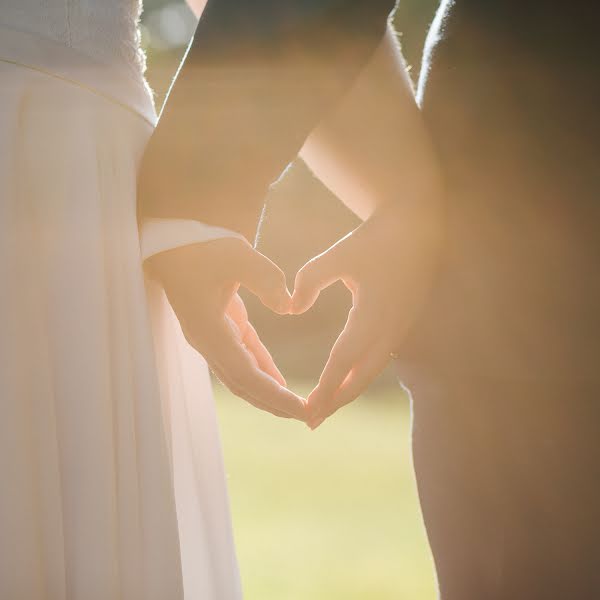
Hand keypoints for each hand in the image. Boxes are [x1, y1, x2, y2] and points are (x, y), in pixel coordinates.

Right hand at [146, 238, 306, 420]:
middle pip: (243, 384)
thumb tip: (290, 306)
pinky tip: (280, 382)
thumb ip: (266, 279)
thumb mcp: (237, 255)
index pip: (245, 375)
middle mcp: (207, 342)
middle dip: (273, 403)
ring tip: (296, 407)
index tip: (301, 408)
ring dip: (268, 392)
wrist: (175, 240)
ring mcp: (212, 337)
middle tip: (307, 416)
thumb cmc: (202, 245)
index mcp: (209, 331)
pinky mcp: (219, 327)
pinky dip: (262, 370)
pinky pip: (243, 357)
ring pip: (242, 375)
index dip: (274, 395)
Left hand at [291, 202, 442, 427]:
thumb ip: (309, 281)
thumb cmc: (374, 239)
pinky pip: (379, 358)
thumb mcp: (338, 255)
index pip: (343, 360)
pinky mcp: (402, 323)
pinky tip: (345, 378)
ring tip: (325, 407)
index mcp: (374, 314)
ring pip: (372, 370)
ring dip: (349, 390)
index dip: (325, 388)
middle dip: (336, 401)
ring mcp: (399, 328)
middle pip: (361, 377)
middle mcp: (390, 328)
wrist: (416, 226)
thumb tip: (291, 309)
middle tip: (311, 422)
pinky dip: (360, 374)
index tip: (307, 411)